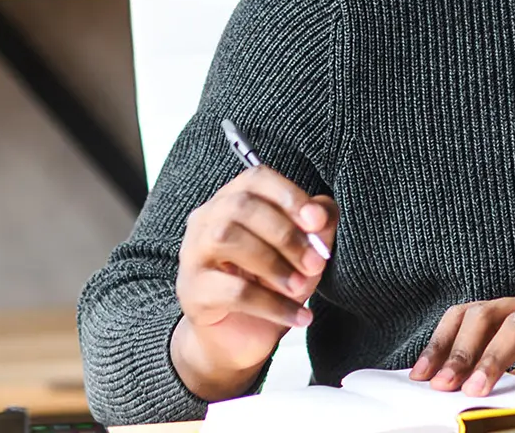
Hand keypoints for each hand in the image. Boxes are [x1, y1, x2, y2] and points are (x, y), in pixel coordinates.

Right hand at [170, 166, 337, 398]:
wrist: (240, 335)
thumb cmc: (272, 282)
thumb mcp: (303, 251)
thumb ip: (317, 226)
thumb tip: (322, 214)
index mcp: (233, 200)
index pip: (256, 179)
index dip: (289, 195)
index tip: (317, 221)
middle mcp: (206, 220)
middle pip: (241, 207)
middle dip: (286, 234)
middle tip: (315, 263)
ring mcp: (193, 255)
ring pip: (228, 240)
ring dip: (275, 265)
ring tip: (302, 288)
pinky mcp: (192, 291)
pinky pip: (233, 292)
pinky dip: (272, 304)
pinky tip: (298, 316)